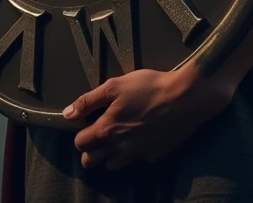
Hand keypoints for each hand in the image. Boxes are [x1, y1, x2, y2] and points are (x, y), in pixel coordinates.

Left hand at [65, 65, 234, 171]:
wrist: (185, 98)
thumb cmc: (149, 87)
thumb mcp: (115, 86)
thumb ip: (89, 100)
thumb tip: (67, 114)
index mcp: (107, 129)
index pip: (80, 143)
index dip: (80, 133)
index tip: (88, 122)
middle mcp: (119, 148)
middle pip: (91, 162)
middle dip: (90, 151)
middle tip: (98, 134)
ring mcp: (137, 155)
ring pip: (113, 165)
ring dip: (110, 155)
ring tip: (117, 137)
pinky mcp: (154, 156)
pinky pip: (137, 159)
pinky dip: (134, 151)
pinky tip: (142, 136)